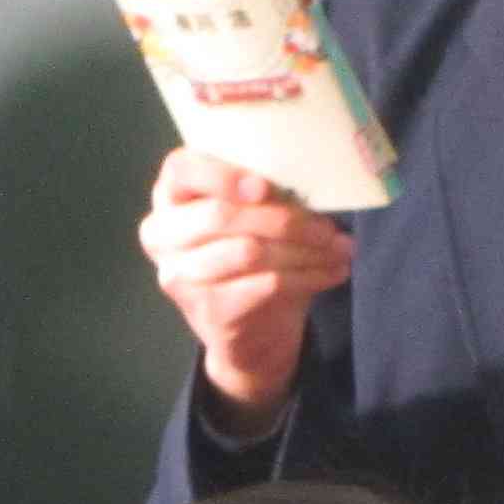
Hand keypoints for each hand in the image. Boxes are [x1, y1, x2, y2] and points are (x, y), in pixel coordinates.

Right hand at [137, 149, 353, 433]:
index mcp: (171, 196)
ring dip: (304, 249)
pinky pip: (266, 284)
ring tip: (340, 248)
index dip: (222, 176)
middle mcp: (163, 234)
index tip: (265, 187)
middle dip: (282, 218)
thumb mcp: (252, 217)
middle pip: (220, 215)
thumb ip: (263, 195)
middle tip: (326, 226)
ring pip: (248, 251)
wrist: (248, 333)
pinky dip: (308, 276)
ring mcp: (181, 275)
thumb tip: (306, 184)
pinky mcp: (209, 309)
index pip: (181, 170)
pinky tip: (333, 271)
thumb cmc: (252, 257)